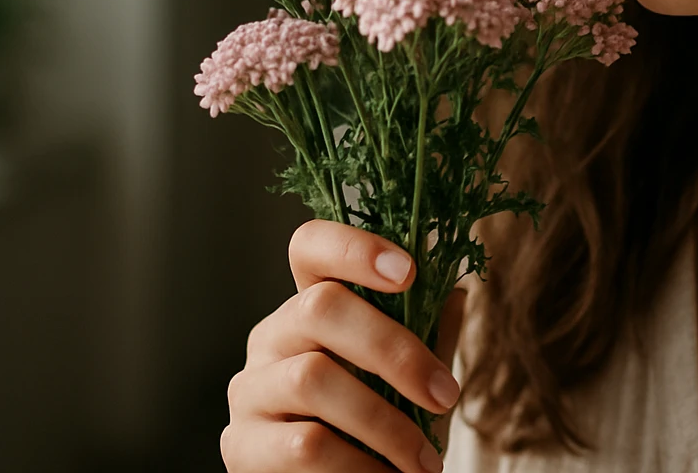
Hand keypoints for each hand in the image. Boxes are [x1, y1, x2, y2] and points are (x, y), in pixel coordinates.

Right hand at [221, 219, 468, 472]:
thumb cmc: (381, 428)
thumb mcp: (410, 376)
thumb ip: (427, 333)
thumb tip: (456, 291)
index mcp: (311, 306)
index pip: (310, 246)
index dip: (354, 247)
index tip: (409, 272)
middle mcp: (271, 337)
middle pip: (320, 307)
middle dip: (395, 351)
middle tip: (445, 394)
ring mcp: (250, 389)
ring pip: (313, 378)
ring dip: (385, 423)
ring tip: (425, 461)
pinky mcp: (240, 446)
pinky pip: (303, 445)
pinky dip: (359, 464)